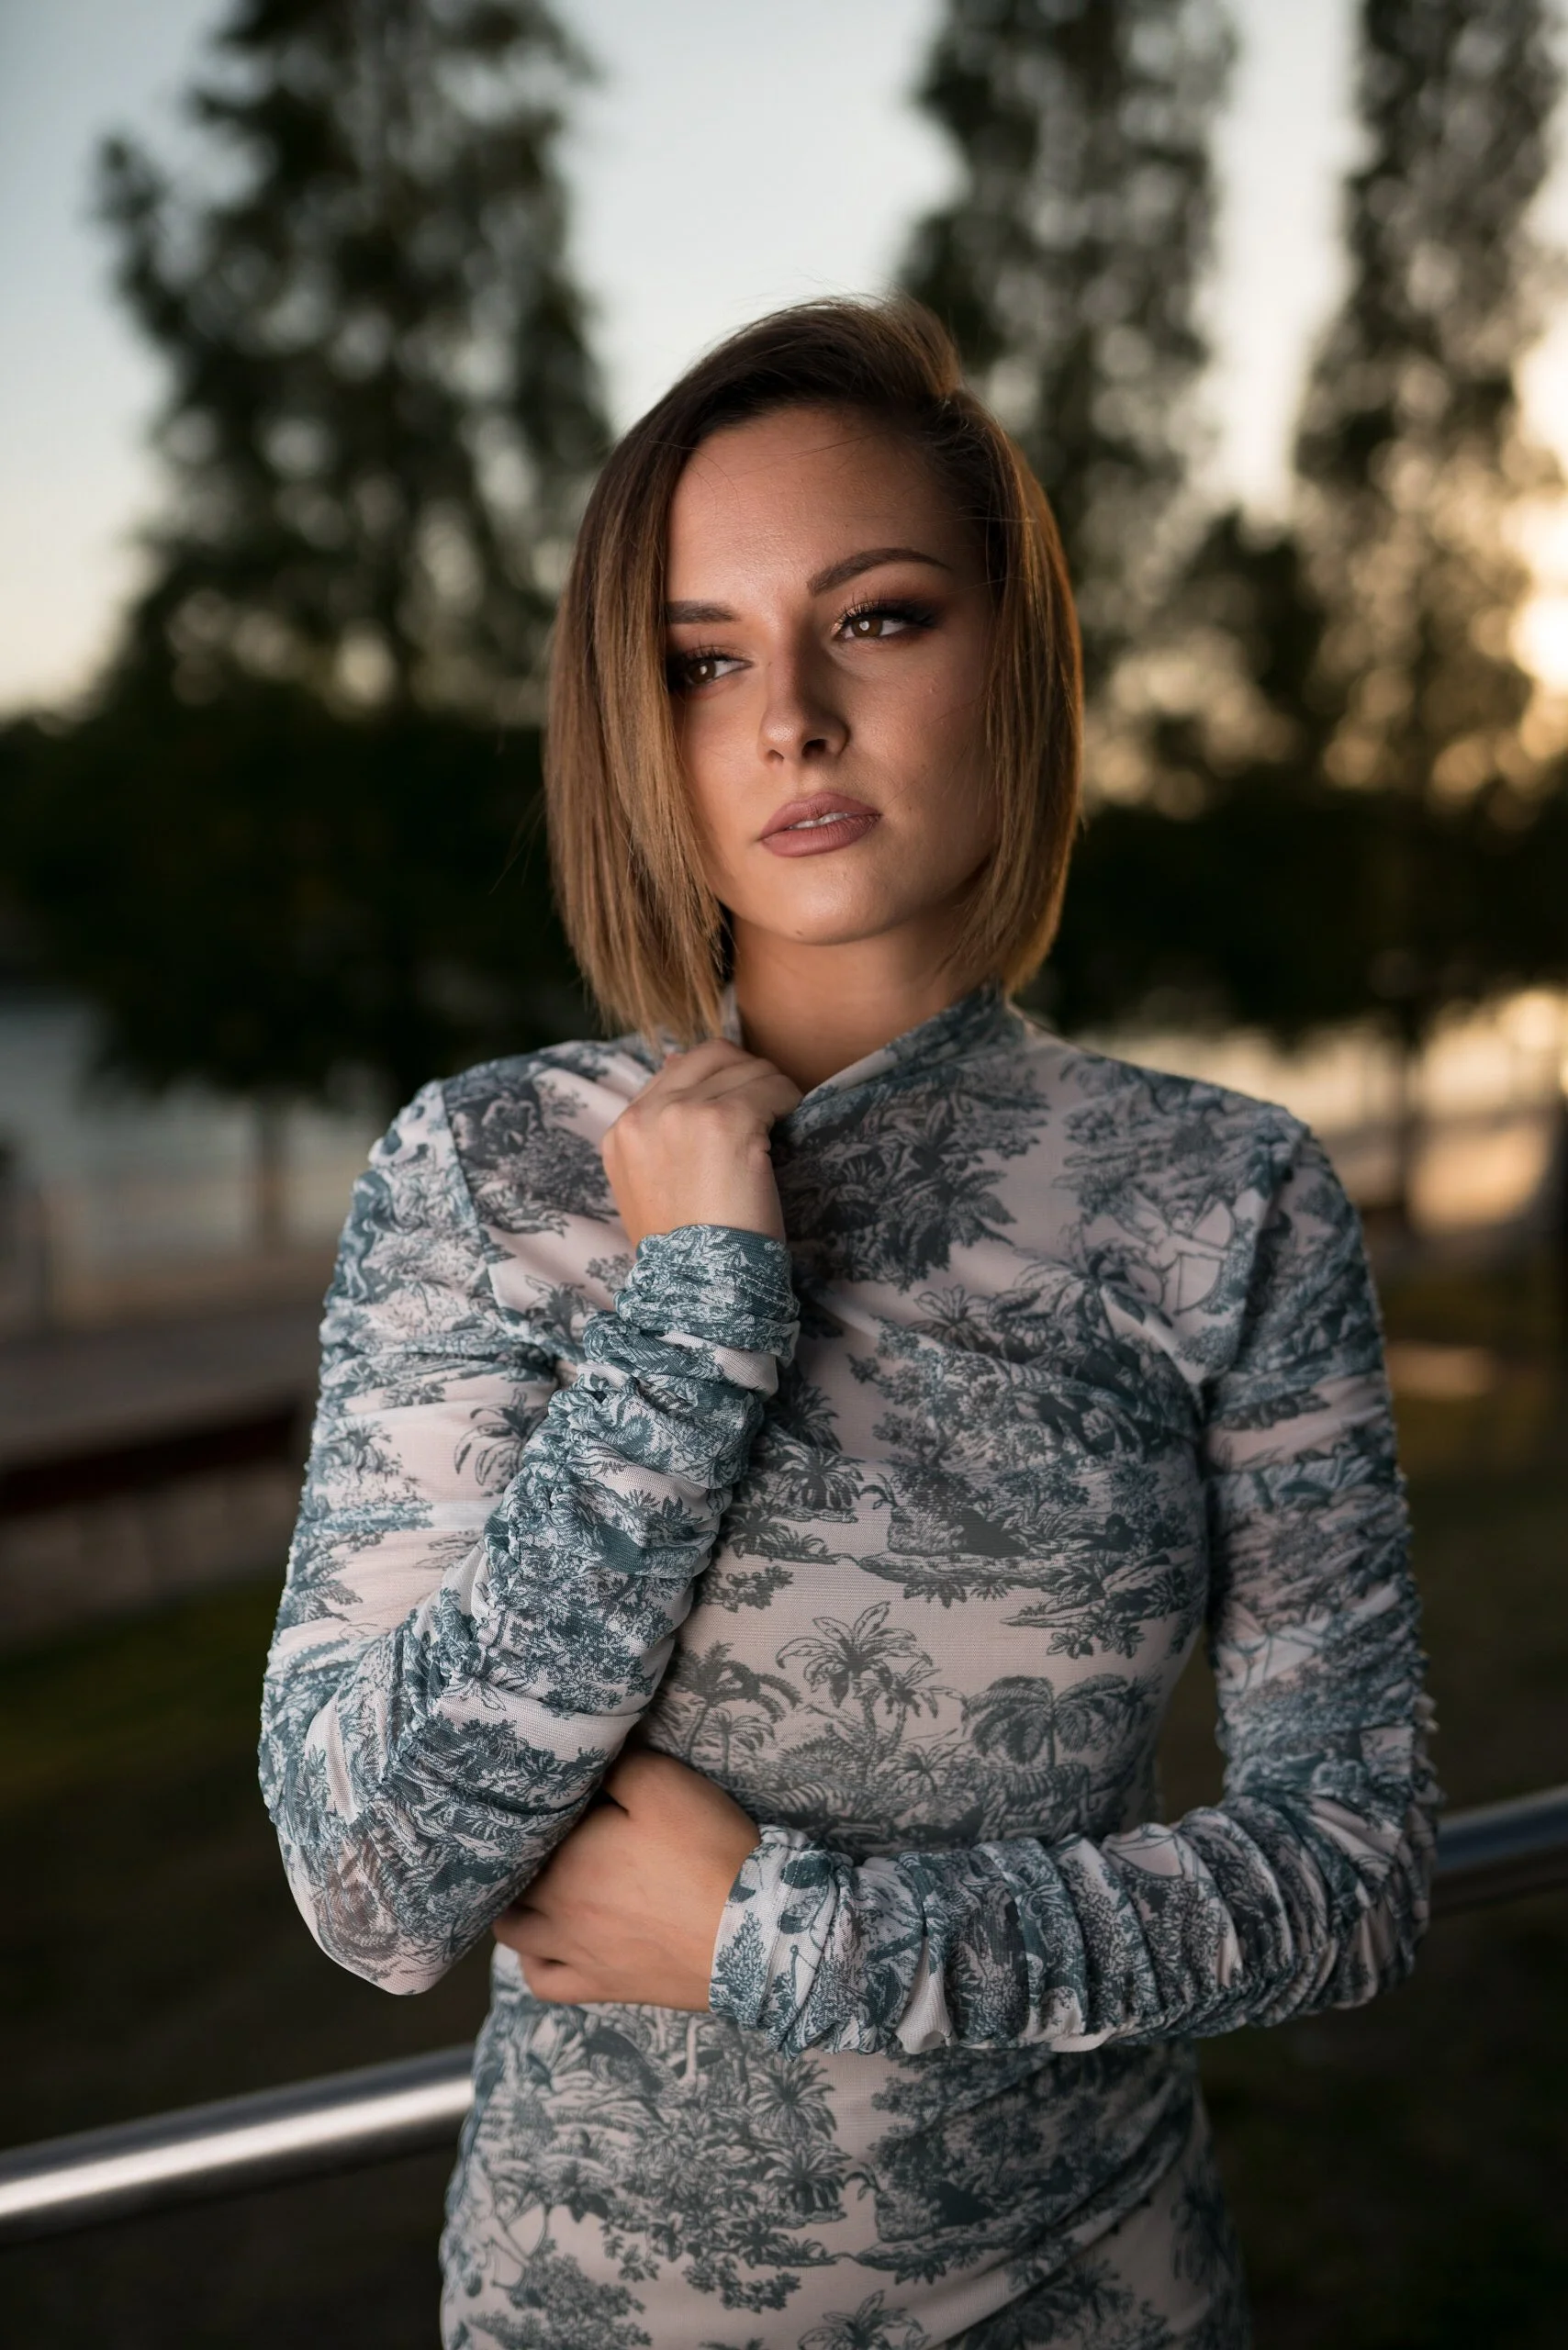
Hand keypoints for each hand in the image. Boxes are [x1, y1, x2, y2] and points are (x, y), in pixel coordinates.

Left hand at [492, 1748, 759, 2008]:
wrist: (750, 1932)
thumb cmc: (705, 1852)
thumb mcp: (663, 1782)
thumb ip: (615, 1763)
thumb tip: (586, 1755)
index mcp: (563, 1859)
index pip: (527, 1829)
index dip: (539, 1809)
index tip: (562, 1795)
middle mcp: (554, 1910)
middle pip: (510, 1879)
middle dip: (519, 1855)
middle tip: (548, 1834)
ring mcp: (574, 1954)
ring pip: (513, 1932)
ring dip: (514, 1904)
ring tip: (538, 1883)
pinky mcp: (600, 1987)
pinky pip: (542, 1981)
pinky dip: (534, 1961)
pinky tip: (548, 1943)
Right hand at [602, 1039, 800, 1250]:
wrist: (701, 1287)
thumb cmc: (685, 1248)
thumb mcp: (650, 1188)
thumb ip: (658, 1131)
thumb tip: (675, 1060)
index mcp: (621, 1132)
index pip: (677, 1070)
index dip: (719, 1083)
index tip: (742, 1107)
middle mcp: (644, 1116)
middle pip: (711, 1056)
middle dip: (746, 1073)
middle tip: (768, 1106)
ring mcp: (683, 1115)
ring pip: (746, 1068)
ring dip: (772, 1089)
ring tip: (781, 1121)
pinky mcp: (726, 1122)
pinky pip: (773, 1088)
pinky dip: (789, 1100)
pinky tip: (791, 1125)